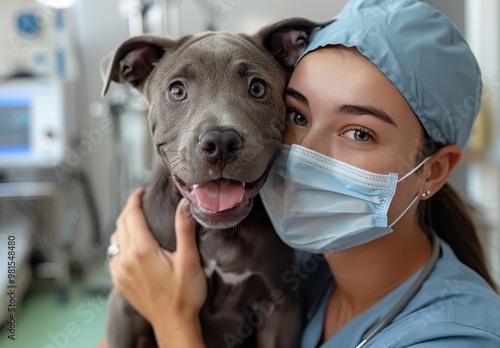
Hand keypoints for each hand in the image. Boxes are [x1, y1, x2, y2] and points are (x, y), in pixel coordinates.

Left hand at [108, 188, 206, 343]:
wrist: (174, 324)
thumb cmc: (184, 295)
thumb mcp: (189, 260)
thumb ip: (184, 230)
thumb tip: (185, 204)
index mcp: (142, 250)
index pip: (131, 215)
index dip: (134, 199)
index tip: (141, 191)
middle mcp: (125, 260)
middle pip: (120, 224)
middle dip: (129, 209)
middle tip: (142, 202)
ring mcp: (119, 272)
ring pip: (114, 239)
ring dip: (123, 226)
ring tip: (138, 221)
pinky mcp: (119, 282)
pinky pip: (113, 255)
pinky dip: (120, 244)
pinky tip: (131, 246)